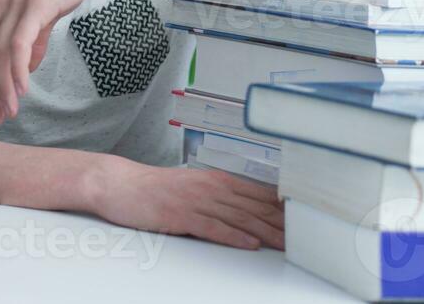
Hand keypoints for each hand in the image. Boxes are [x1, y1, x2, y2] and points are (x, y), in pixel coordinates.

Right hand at [89, 157, 284, 250]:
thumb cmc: (156, 188)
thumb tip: (244, 208)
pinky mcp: (182, 216)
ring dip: (265, 233)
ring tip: (285, 244)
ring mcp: (197, 201)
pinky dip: (234, 236)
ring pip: (239, 218)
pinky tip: (250, 244)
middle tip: (302, 236)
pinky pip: (213, 228)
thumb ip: (218, 195)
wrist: (121, 185)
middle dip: (279, 223)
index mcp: (215, 179)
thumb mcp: (192, 186)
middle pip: (253, 207)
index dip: (279, 209)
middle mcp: (210, 187)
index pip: (256, 194)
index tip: (300, 219)